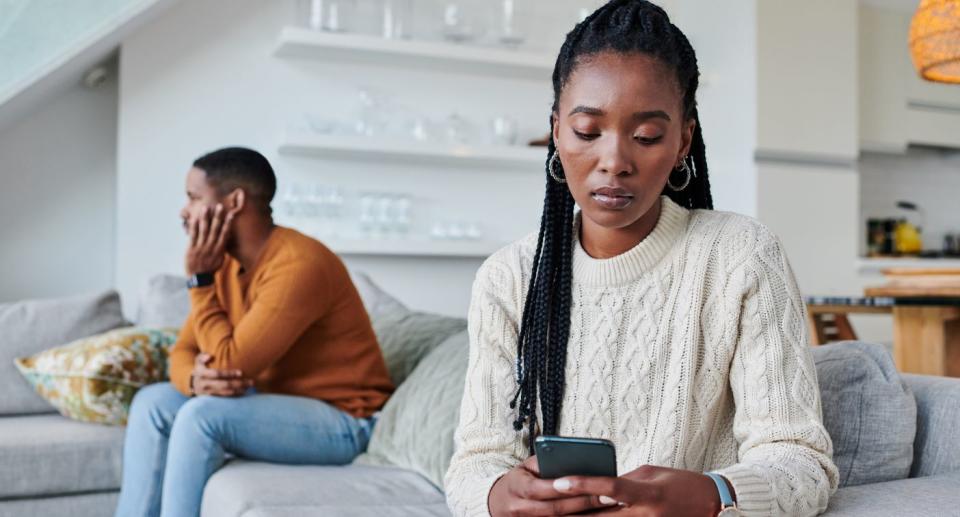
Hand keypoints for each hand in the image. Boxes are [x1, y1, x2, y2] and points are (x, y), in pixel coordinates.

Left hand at [185, 204, 232, 274]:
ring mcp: (201, 248)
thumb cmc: (211, 269)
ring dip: (205, 218)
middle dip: (217, 217)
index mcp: (219, 250)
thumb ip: (222, 248)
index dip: (228, 223)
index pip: (225, 234)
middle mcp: (211, 247)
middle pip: (215, 229)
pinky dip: (194, 226)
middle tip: (219, 206)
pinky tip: (195, 218)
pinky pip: (193, 236)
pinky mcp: (191, 249)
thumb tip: (226, 238)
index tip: (231, 214)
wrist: (199, 279)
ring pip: (203, 230)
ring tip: (206, 208)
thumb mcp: (221, 260)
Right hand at [190, 353, 252, 396]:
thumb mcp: (198, 361)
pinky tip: (243, 393)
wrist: (192, 384)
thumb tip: (209, 356)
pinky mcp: (211, 399)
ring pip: (225, 393)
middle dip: (238, 384)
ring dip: (238, 391)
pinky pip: (224, 399)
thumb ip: (202, 356)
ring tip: (248, 388)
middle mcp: (204, 384)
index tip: (241, 372)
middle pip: (224, 385)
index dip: (229, 374)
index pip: (216, 374)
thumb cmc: (200, 368)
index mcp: (201, 374)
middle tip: (250, 382)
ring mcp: (208, 393)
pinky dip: (234, 396)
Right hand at [488, 456, 617, 515]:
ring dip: (585, 515)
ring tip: (608, 506)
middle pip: (555, 508)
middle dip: (583, 502)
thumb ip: (546, 463)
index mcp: (517, 487)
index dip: (563, 486)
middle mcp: (520, 509)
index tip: (587, 480)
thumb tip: (573, 459)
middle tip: (609, 496)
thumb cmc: (520, 480)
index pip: (542, 488)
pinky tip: (595, 515)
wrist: (499, 504)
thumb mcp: (527, 467)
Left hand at [552, 465, 725, 515]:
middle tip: (545, 509)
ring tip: (557, 516)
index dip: (583, 484)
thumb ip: (623, 481)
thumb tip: (597, 484)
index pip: (610, 487)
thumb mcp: (650, 474)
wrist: (712, 505)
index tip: (559, 481)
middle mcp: (646, 516)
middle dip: (571, 514)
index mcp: (648, 494)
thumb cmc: (681, 484)